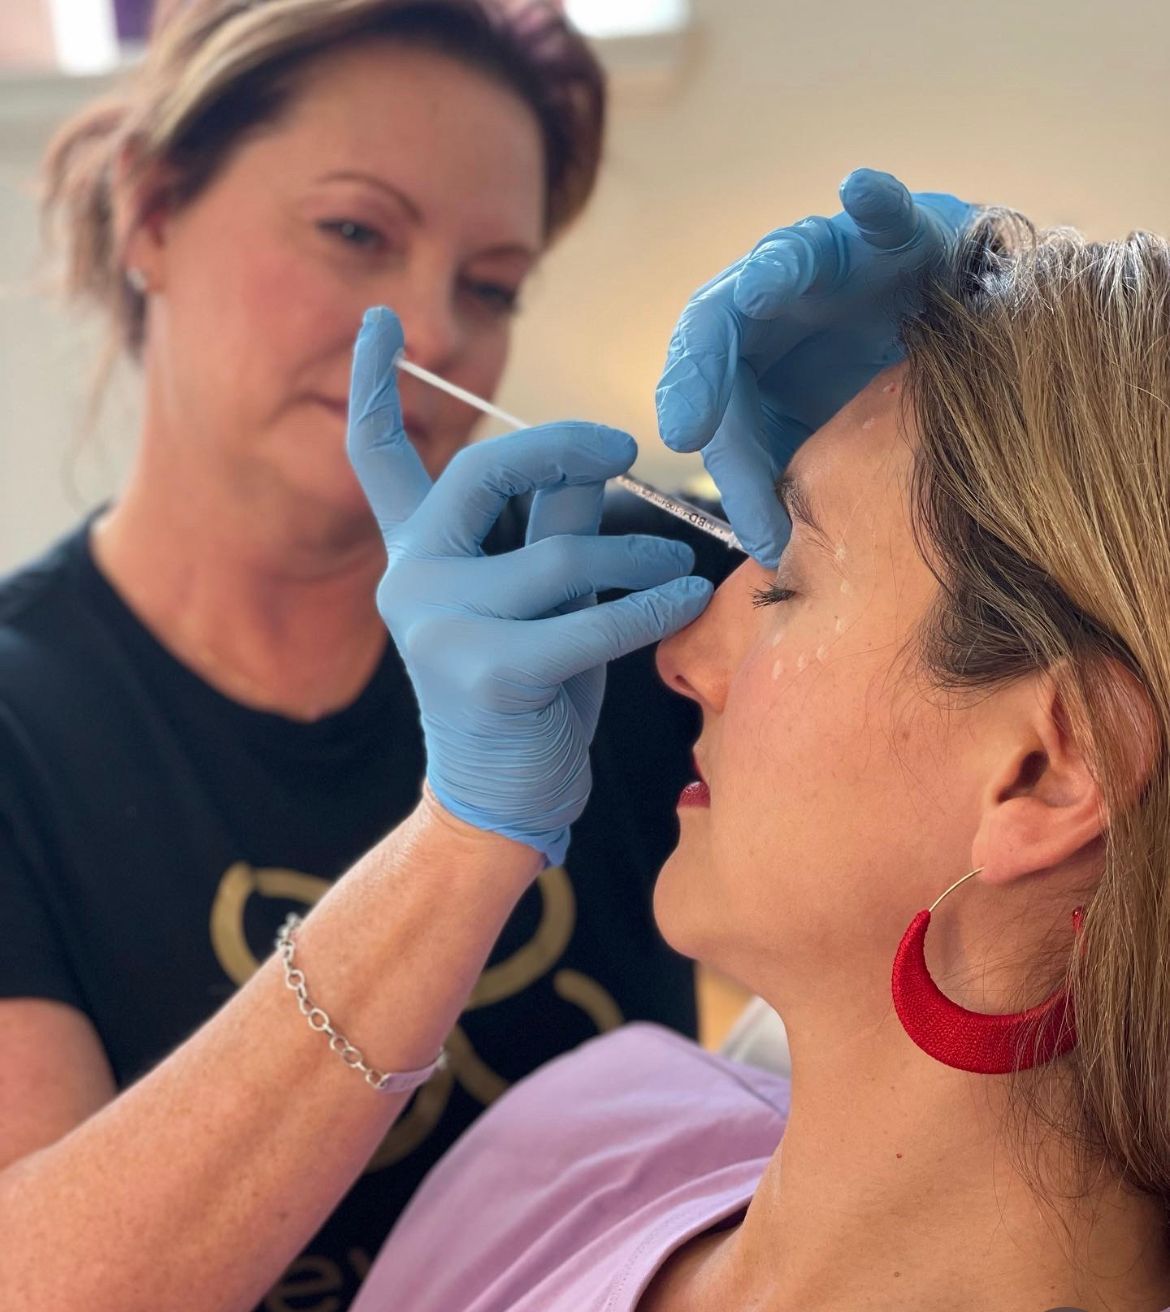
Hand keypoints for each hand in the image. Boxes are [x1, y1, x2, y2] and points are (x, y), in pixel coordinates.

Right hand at [348, 307, 712, 865]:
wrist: (499, 801)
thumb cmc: (527, 691)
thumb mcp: (533, 598)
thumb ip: (545, 527)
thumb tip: (586, 458)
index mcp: (414, 556)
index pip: (377, 458)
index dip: (375, 384)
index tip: (380, 318)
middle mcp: (410, 582)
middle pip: (484, 474)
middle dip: (563, 448)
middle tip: (625, 447)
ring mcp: (441, 629)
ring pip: (561, 556)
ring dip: (635, 553)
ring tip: (673, 565)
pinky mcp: (488, 674)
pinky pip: (591, 620)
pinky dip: (652, 606)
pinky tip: (688, 596)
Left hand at [655, 168, 975, 566]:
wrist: (957, 362)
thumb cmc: (872, 410)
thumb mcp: (820, 454)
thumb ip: (786, 488)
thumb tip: (769, 552)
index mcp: (745, 358)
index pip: (705, 384)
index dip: (694, 407)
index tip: (683, 437)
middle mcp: (775, 304)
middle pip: (721, 321)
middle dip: (704, 364)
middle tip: (690, 418)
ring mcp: (832, 263)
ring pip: (792, 257)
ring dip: (778, 267)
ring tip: (765, 287)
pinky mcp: (899, 236)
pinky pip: (888, 215)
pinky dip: (877, 201)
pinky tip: (860, 190)